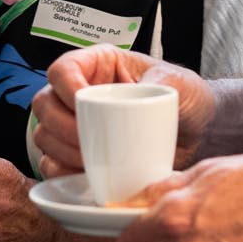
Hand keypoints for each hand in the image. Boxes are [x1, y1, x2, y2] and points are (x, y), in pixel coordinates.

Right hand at [31, 45, 213, 177]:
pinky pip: (52, 165)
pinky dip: (62, 172)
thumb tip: (140, 91)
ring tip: (92, 161)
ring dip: (61, 151)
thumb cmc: (186, 98)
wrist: (199, 134)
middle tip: (89, 142)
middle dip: (61, 126)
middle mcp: (79, 92)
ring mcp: (75, 125)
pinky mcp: (77, 156)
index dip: (65, 86)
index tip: (83, 104)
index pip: (62, 69)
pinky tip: (85, 176)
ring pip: (44, 135)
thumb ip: (162, 81)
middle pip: (44, 104)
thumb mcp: (180, 82)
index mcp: (98, 65)